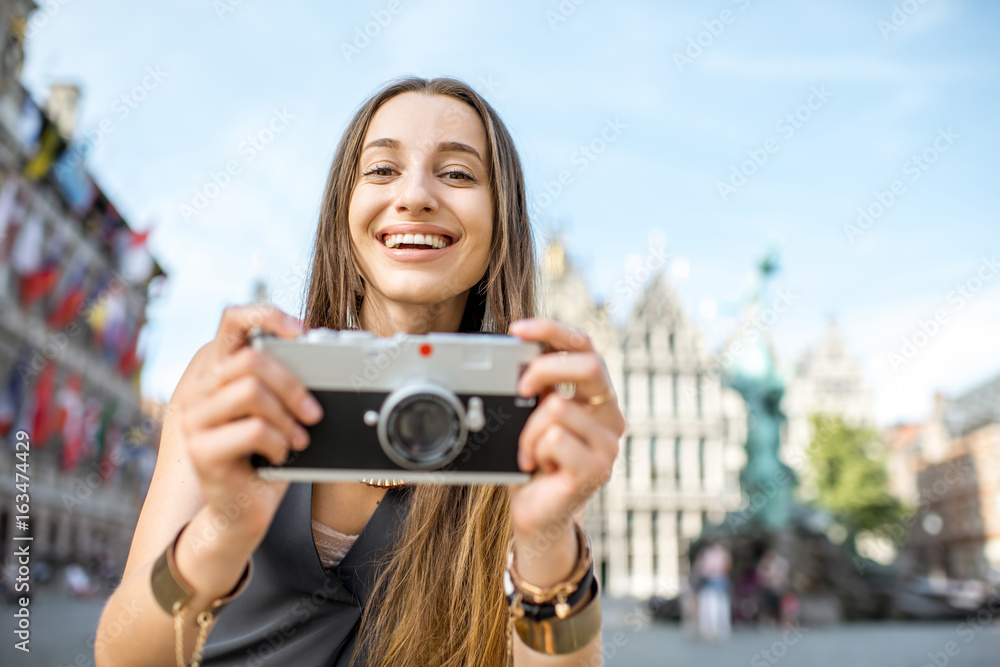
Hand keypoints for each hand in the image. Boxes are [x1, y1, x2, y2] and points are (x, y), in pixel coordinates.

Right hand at [168, 304, 322, 540]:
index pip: (233, 321)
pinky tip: (281, 456)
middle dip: (292, 385)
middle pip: (250, 361)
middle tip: (312, 413)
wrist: (241, 514)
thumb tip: (324, 357)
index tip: (301, 331)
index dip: (267, 316)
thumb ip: (286, 386)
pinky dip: (278, 442)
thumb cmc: (265, 462)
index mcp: (222, 375)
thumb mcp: (280, 416)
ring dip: (286, 417)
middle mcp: (202, 391)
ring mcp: (196, 420)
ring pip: (250, 391)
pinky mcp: (201, 449)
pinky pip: (252, 429)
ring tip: (297, 439)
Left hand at [507, 318, 625, 583]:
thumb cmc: (532, 462)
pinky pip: (555, 439)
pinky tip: (534, 466)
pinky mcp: (597, 470)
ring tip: (528, 450)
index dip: (553, 330)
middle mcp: (610, 416)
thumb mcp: (530, 416)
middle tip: (520, 385)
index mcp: (596, 395)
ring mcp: (608, 444)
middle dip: (545, 368)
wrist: (537, 515)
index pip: (585, 346)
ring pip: (559, 407)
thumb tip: (513, 354)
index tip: (519, 329)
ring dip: (529, 429)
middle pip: (588, 365)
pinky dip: (532, 450)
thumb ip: (534, 387)